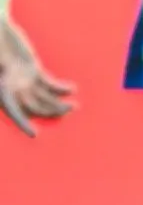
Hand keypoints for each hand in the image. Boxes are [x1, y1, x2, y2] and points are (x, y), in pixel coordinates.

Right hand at [0, 19, 74, 135]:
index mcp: (2, 90)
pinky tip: (71, 89)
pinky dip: (59, 88)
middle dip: (50, 112)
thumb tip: (5, 72)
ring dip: (58, 103)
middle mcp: (13, 89)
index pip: (12, 112)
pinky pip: (48, 84)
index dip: (22, 124)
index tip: (34, 134)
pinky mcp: (34, 71)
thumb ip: (2, 69)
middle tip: (68, 111)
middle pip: (33, 107)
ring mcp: (24, 81)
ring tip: (73, 106)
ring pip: (44, 98)